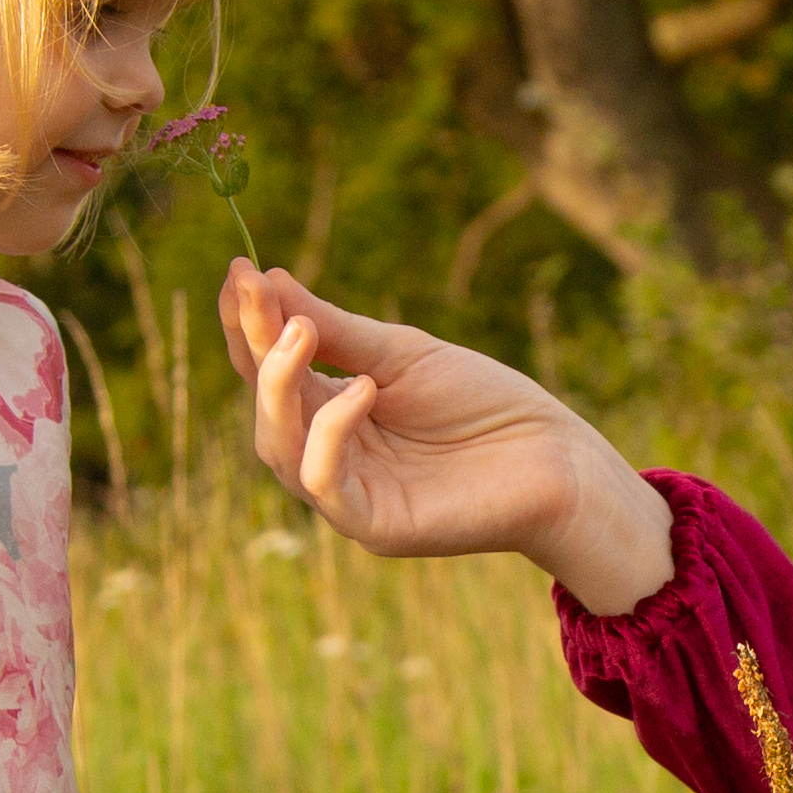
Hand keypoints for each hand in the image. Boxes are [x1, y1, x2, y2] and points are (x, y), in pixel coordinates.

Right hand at [222, 259, 674, 610]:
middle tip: (258, 294)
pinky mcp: (373, 524)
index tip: (237, 268)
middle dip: (254, 348)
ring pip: (279, 447)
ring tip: (299, 333)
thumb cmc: (486, 403)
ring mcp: (347, 493)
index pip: (269, 368)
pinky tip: (361, 391)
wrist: (556, 457)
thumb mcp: (402, 354)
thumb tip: (269, 279)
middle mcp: (330, 453)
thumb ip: (335, 330)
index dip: (245, 324)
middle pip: (265, 406)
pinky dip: (329, 434)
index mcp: (333, 409)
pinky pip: (323, 484)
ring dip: (279, 386)